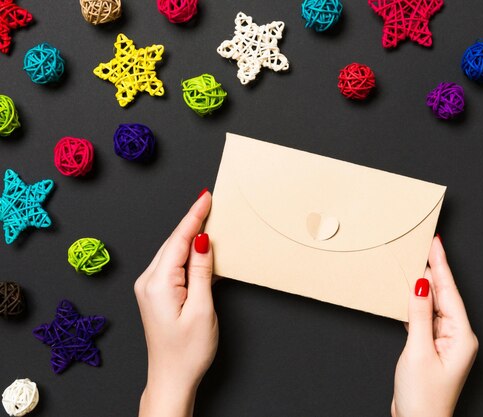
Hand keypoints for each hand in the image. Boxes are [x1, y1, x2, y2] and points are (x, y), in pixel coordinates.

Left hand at [135, 191, 216, 416]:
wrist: (171, 378)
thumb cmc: (187, 351)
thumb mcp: (202, 309)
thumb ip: (202, 271)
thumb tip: (203, 241)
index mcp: (158, 284)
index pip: (179, 240)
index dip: (194, 216)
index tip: (205, 197)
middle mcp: (148, 282)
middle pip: (173, 242)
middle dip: (192, 221)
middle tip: (210, 202)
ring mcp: (149, 287)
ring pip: (171, 251)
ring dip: (189, 235)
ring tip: (206, 218)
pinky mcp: (154, 293)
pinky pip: (171, 264)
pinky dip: (185, 252)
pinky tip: (197, 246)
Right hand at [391, 237, 477, 416]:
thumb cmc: (423, 397)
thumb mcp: (418, 351)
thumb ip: (419, 315)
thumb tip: (420, 285)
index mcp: (462, 336)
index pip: (449, 292)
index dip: (441, 266)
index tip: (435, 244)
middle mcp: (458, 336)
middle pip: (445, 295)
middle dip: (435, 270)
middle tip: (425, 245)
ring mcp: (446, 342)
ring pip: (435, 305)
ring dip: (426, 285)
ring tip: (417, 262)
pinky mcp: (433, 348)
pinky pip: (427, 318)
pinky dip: (418, 303)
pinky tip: (412, 292)